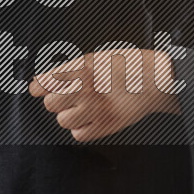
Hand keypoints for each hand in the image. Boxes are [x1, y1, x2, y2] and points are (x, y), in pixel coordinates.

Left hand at [28, 47, 180, 141]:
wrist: (154, 79)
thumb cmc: (126, 66)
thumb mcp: (94, 58)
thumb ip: (67, 69)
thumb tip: (40, 81)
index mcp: (82, 69)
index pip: (45, 82)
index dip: (39, 87)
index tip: (38, 89)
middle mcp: (86, 89)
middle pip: (50, 104)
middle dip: (56, 100)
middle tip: (70, 96)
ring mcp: (96, 109)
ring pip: (62, 121)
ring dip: (69, 115)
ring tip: (84, 107)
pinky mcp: (106, 125)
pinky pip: (78, 134)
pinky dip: (82, 128)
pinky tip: (92, 117)